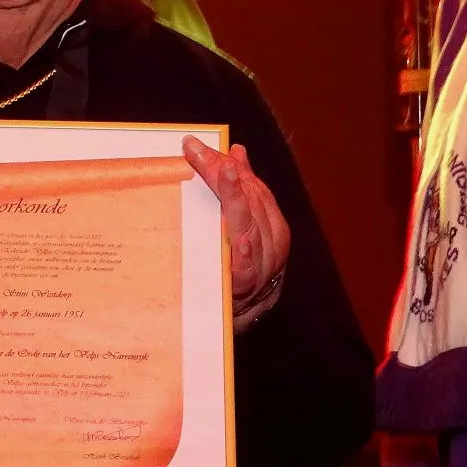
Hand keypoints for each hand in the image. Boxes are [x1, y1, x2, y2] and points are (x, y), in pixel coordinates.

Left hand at [183, 138, 289, 320]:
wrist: (236, 319)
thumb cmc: (238, 268)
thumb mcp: (240, 228)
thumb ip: (241, 191)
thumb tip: (237, 150)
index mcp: (271, 226)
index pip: (252, 188)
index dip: (225, 166)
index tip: (196, 146)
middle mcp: (271, 243)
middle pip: (250, 201)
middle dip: (222, 174)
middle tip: (196, 153)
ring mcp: (261, 267)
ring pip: (249, 226)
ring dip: (234, 198)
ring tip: (222, 172)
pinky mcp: (245, 291)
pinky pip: (247, 269)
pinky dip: (245, 253)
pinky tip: (239, 240)